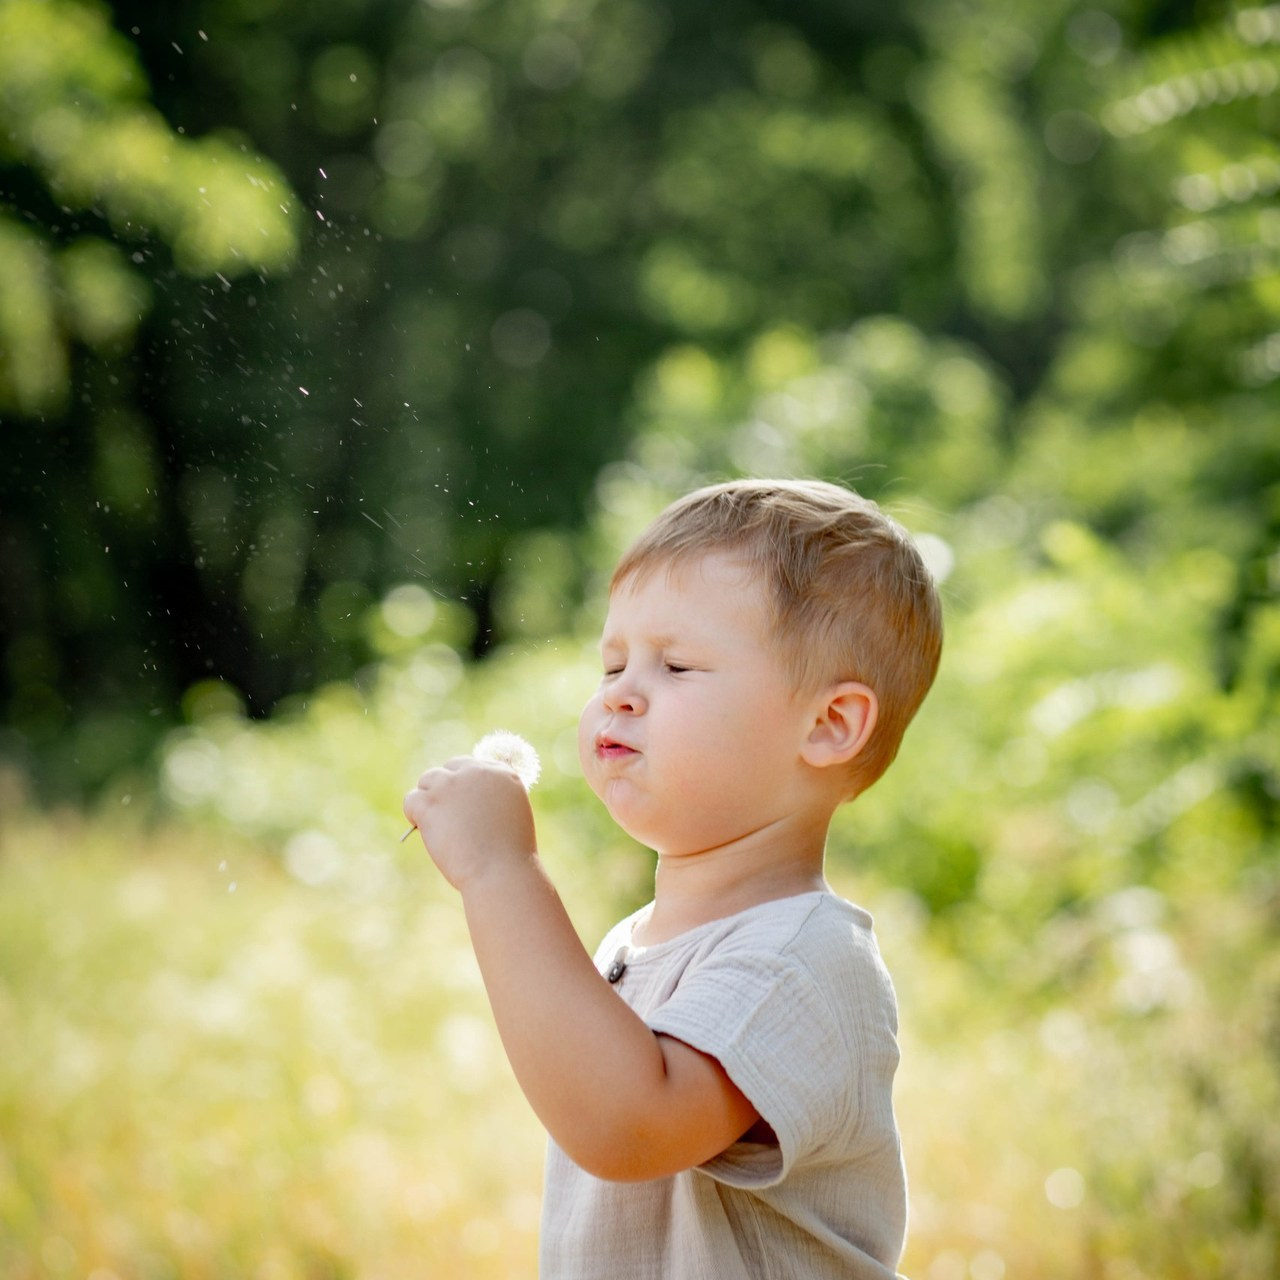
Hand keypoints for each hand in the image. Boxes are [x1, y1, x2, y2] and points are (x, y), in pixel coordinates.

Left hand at [403, 757, 537, 891]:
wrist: (499, 871)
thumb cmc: (507, 855)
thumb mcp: (510, 816)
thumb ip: (491, 799)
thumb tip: (463, 798)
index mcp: (502, 773)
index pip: (472, 765)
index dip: (463, 785)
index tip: (460, 803)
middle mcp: (477, 771)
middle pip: (448, 769)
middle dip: (443, 789)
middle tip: (445, 815)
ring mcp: (452, 784)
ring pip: (427, 780)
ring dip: (428, 801)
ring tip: (436, 826)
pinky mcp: (431, 801)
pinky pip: (412, 800)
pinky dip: (414, 815)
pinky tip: (426, 830)